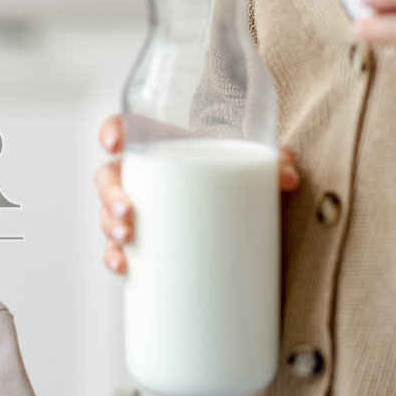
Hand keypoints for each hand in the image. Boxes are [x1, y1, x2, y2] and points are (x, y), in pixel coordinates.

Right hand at [95, 114, 298, 274]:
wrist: (241, 206)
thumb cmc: (235, 173)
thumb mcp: (252, 161)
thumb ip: (273, 162)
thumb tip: (287, 179)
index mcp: (161, 145)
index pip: (125, 128)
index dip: (112, 131)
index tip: (112, 144)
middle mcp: (144, 175)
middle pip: (109, 177)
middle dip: (110, 195)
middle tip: (129, 213)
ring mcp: (141, 207)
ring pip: (108, 213)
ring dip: (110, 227)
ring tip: (126, 242)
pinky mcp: (146, 239)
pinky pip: (119, 247)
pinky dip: (116, 258)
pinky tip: (122, 267)